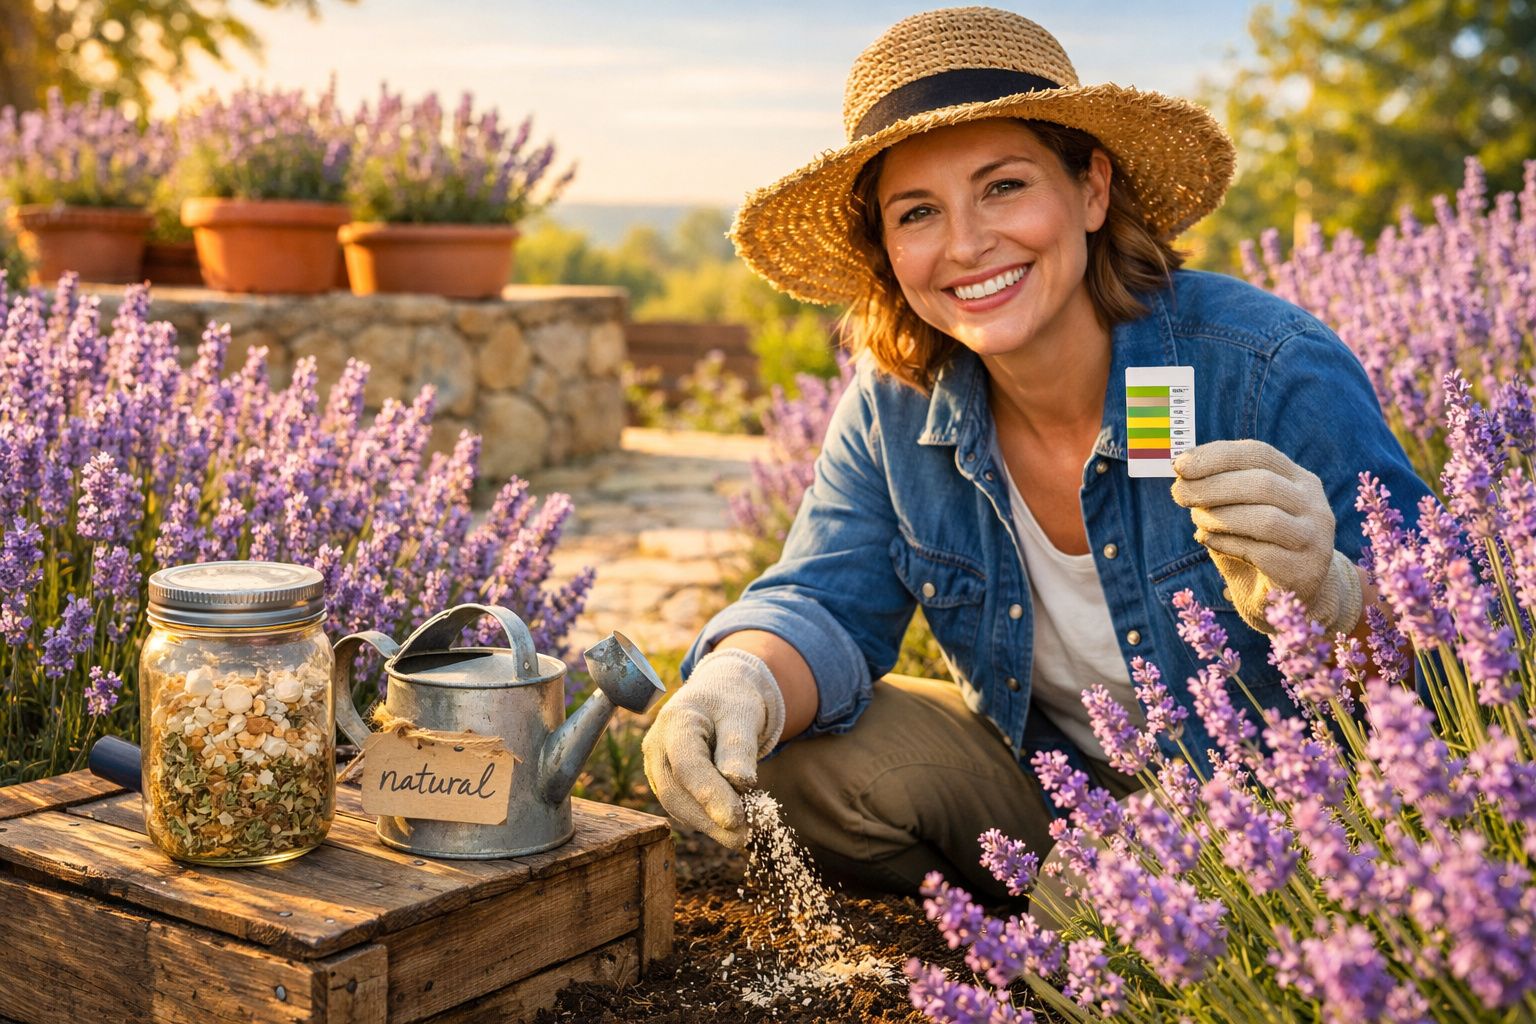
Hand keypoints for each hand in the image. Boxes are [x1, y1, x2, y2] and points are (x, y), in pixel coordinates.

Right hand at [642, 647, 785, 846]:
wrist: (720, 696)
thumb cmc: (732, 702)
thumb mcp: (743, 715)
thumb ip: (739, 747)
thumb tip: (740, 784)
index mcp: (675, 721)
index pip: (688, 765)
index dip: (710, 795)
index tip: (736, 819)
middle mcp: (657, 746)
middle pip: (677, 792)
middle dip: (710, 819)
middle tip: (745, 837)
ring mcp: (657, 766)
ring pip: (677, 805)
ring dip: (710, 825)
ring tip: (744, 835)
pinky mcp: (667, 782)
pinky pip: (683, 807)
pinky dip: (708, 820)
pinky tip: (732, 827)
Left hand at [1171, 439, 1361, 635]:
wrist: (1293, 598)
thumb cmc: (1259, 546)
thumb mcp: (1242, 511)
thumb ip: (1220, 490)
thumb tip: (1182, 471)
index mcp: (1299, 480)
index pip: (1259, 454)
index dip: (1217, 455)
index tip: (1180, 465)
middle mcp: (1313, 505)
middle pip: (1261, 483)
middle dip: (1212, 486)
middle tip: (1179, 494)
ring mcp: (1314, 538)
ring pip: (1263, 518)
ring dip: (1219, 516)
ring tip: (1197, 520)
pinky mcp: (1304, 571)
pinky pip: (1259, 553)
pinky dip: (1225, 543)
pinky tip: (1208, 539)